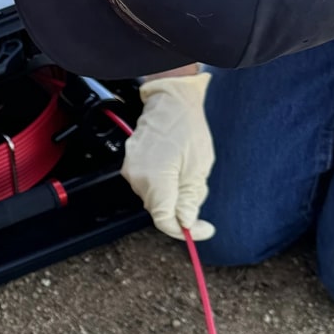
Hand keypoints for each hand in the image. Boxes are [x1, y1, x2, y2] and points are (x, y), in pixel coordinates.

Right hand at [120, 72, 215, 240]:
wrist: (170, 103)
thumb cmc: (186, 128)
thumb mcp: (199, 168)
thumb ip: (191, 199)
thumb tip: (187, 221)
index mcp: (155, 180)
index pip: (165, 220)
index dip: (184, 230)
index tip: (202, 230)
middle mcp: (137, 178)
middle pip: (159, 210)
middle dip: (181, 210)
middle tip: (201, 195)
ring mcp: (131, 171)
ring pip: (155, 198)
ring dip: (173, 195)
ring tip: (189, 173)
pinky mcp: (131, 165)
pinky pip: (148, 185)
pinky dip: (164, 184)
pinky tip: (177, 169)